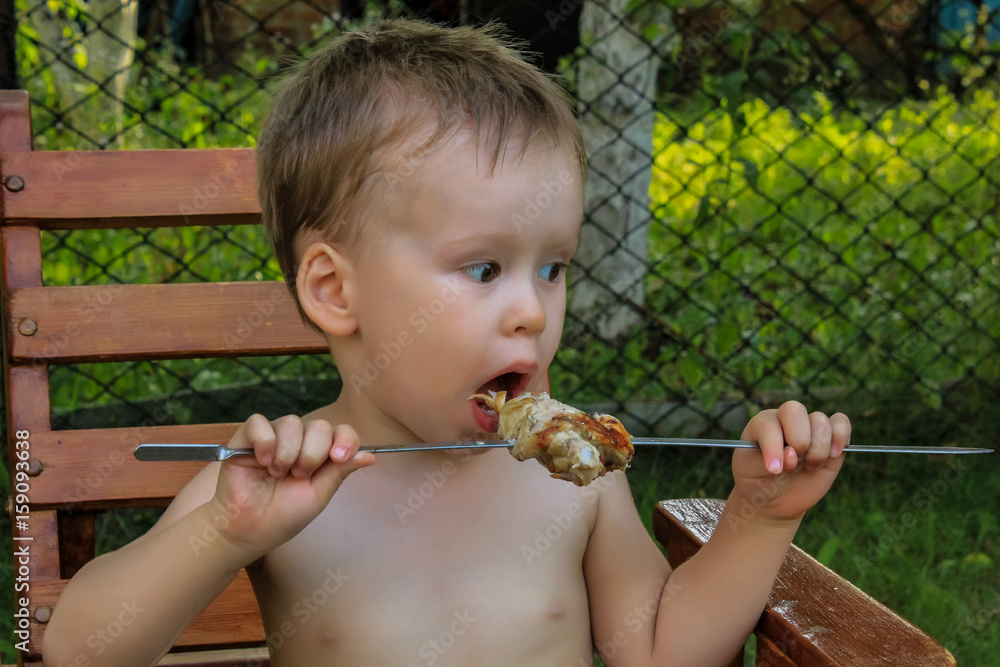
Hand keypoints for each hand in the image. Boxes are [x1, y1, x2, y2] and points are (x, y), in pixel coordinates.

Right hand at [209, 414, 374, 559]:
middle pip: (319, 425)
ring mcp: (275, 436)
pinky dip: (264, 442)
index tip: (337, 458)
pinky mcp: (247, 436)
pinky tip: (261, 462)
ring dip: (287, 452)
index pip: (342, 432)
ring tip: (277, 473)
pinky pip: (260, 422)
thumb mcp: (319, 495)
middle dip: (312, 453)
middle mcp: (301, 440)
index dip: (345, 440)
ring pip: (291, 422)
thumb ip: (341, 471)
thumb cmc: (284, 515)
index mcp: (322, 453)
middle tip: (298, 475)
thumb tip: (371, 456)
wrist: (248, 529)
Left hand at [731, 401, 849, 522]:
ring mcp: (809, 428)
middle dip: (798, 440)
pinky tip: (832, 455)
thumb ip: (764, 463)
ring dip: (818, 448)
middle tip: (795, 462)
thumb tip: (791, 454)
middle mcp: (785, 420)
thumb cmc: (758, 481)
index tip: (775, 470)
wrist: (776, 498)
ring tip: (810, 465)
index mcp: (761, 425)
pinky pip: (841, 423)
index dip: (773, 446)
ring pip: (820, 420)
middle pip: (795, 410)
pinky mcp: (831, 438)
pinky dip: (840, 437)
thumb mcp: (749, 475)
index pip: (768, 424)